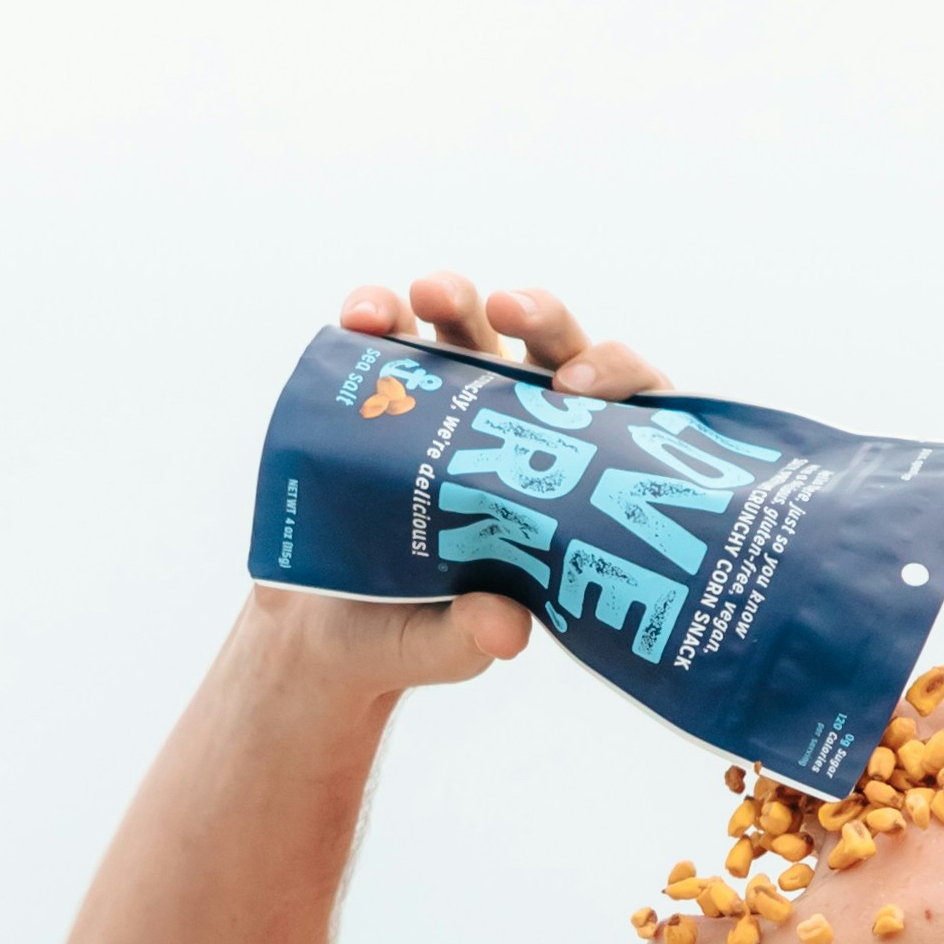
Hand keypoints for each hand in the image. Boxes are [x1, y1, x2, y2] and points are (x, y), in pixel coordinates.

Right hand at [247, 273, 675, 700]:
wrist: (325, 631)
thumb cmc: (409, 634)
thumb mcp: (445, 647)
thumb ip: (474, 637)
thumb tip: (506, 627)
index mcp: (562, 481)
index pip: (618, 410)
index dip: (616, 380)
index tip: (576, 386)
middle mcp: (515, 427)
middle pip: (550, 347)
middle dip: (539, 317)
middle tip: (507, 311)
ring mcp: (450, 400)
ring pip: (469, 323)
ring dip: (454, 296)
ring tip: (425, 295)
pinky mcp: (384, 391)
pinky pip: (387, 333)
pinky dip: (377, 313)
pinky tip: (363, 318)